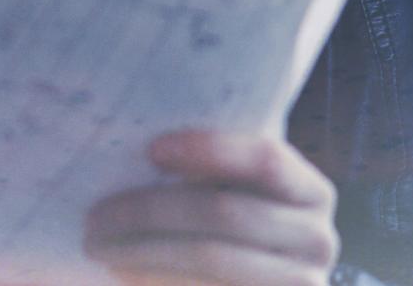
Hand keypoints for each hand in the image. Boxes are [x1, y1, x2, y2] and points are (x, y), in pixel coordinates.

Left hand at [85, 129, 340, 285]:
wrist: (247, 285)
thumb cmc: (226, 227)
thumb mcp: (228, 191)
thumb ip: (204, 169)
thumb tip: (135, 142)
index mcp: (309, 190)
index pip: (265, 159)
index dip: (209, 150)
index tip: (150, 150)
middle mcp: (318, 238)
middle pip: (224, 212)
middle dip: (149, 210)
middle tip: (94, 215)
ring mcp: (302, 281)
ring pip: (211, 257)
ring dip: (143, 249)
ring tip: (97, 244)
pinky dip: (158, 278)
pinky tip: (124, 272)